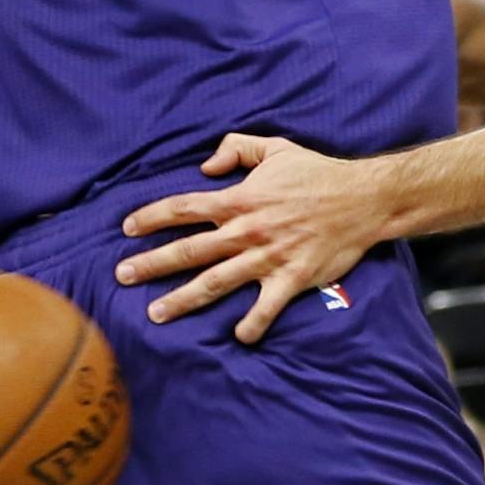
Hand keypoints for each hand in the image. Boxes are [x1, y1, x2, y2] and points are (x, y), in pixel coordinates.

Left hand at [115, 134, 387, 343]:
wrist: (364, 199)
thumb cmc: (318, 173)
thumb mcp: (276, 147)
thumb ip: (237, 148)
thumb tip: (205, 165)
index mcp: (240, 199)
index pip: (185, 208)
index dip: (152, 217)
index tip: (126, 229)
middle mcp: (247, 231)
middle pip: (189, 250)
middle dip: (151, 264)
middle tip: (121, 277)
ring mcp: (268, 258)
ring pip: (215, 282)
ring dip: (182, 300)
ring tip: (154, 314)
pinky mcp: (291, 279)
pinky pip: (265, 308)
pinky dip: (251, 325)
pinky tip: (236, 337)